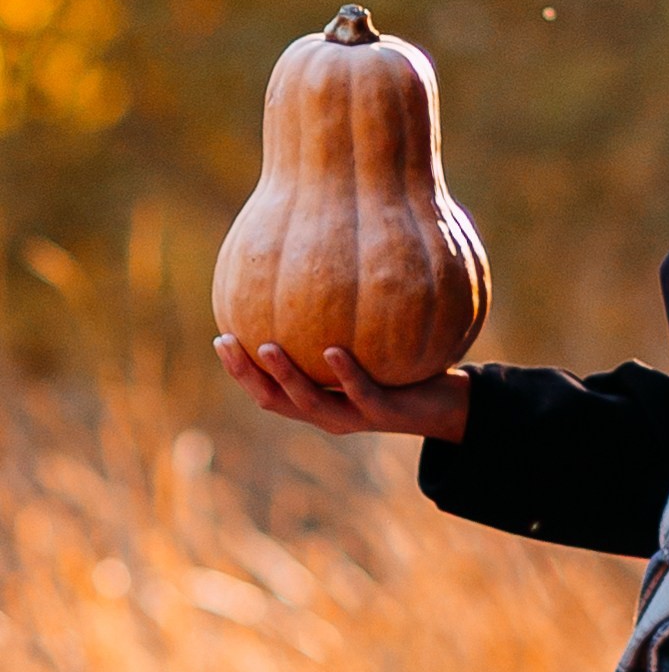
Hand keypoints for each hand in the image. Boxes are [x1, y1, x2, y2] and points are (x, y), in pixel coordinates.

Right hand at [213, 334, 469, 442]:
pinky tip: (333, 348)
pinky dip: (345, 373)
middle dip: (247, 375)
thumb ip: (337, 315)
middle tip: (227, 342)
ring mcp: (356, 415)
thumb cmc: (398, 364)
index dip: (240, 370)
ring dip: (286, 376)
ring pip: (312, 404)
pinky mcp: (386, 412)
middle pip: (276, 401)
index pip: (266, 389)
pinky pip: (362, 393)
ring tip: (267, 346)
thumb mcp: (363, 339)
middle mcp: (329, 413)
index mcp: (315, 397)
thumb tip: (310, 256)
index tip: (220, 337)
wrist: (445, 401)